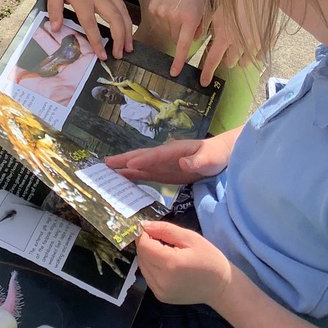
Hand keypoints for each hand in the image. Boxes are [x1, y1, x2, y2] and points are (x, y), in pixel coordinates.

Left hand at [48, 0, 132, 59]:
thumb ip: (54, 8)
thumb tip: (55, 28)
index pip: (91, 23)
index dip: (97, 40)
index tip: (102, 54)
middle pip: (115, 19)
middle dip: (120, 38)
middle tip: (120, 54)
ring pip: (123, 14)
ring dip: (127, 32)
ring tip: (128, 47)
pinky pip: (123, 7)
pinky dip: (128, 21)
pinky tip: (128, 30)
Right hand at [104, 134, 231, 184]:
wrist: (222, 156)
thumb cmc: (217, 155)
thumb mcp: (211, 157)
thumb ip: (197, 160)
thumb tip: (182, 162)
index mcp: (175, 150)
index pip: (157, 155)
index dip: (143, 160)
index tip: (129, 165)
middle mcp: (165, 155)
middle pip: (142, 156)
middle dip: (125, 159)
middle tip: (106, 163)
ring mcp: (164, 164)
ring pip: (141, 165)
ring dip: (125, 167)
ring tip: (107, 169)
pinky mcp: (165, 173)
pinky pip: (147, 174)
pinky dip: (134, 175)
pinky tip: (123, 177)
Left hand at [136, 221, 232, 307]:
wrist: (220, 286)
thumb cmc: (209, 259)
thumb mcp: (190, 237)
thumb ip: (165, 229)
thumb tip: (144, 225)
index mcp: (170, 264)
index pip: (143, 245)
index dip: (145, 234)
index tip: (155, 230)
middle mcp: (161, 280)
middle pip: (141, 256)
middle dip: (147, 244)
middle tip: (164, 241)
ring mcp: (160, 291)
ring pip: (142, 266)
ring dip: (149, 256)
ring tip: (167, 253)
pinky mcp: (160, 296)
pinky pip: (148, 276)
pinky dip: (152, 267)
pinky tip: (166, 265)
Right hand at [148, 0, 207, 75]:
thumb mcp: (206, 11)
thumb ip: (201, 29)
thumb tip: (191, 41)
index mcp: (190, 18)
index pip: (183, 45)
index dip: (179, 61)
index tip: (173, 72)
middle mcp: (174, 16)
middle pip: (175, 38)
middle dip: (180, 34)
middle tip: (186, 19)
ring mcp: (161, 12)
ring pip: (166, 30)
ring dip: (172, 26)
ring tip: (178, 9)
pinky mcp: (152, 8)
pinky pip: (158, 21)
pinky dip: (164, 18)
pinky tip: (170, 6)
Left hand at [199, 10, 253, 85]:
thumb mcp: (215, 12)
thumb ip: (205, 27)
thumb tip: (196, 38)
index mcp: (223, 37)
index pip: (212, 61)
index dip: (207, 73)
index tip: (204, 82)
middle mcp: (238, 44)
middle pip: (229, 62)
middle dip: (226, 58)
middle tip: (226, 48)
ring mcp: (254, 44)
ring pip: (244, 61)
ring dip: (239, 57)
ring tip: (238, 45)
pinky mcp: (265, 42)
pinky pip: (258, 56)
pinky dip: (253, 53)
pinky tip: (251, 43)